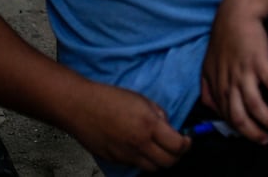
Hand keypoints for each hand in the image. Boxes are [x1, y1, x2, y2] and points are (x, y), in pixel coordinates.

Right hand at [65, 82, 189, 171]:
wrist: (81, 106)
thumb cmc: (109, 98)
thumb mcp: (142, 100)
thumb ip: (159, 115)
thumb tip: (169, 127)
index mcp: (149, 126)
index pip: (177, 146)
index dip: (187, 144)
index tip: (187, 139)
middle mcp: (138, 144)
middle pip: (167, 163)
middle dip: (176, 156)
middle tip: (176, 146)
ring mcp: (125, 155)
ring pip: (151, 169)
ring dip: (159, 161)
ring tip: (159, 148)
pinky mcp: (114, 160)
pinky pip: (134, 165)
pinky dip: (142, 160)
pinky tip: (140, 148)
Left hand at [200, 6, 267, 143]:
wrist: (234, 17)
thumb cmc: (223, 42)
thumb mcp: (207, 67)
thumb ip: (208, 90)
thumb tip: (211, 109)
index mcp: (218, 86)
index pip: (227, 117)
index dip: (240, 130)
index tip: (252, 136)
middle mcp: (230, 83)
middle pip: (240, 117)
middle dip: (253, 133)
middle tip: (266, 140)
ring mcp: (244, 73)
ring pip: (255, 105)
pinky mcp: (259, 61)